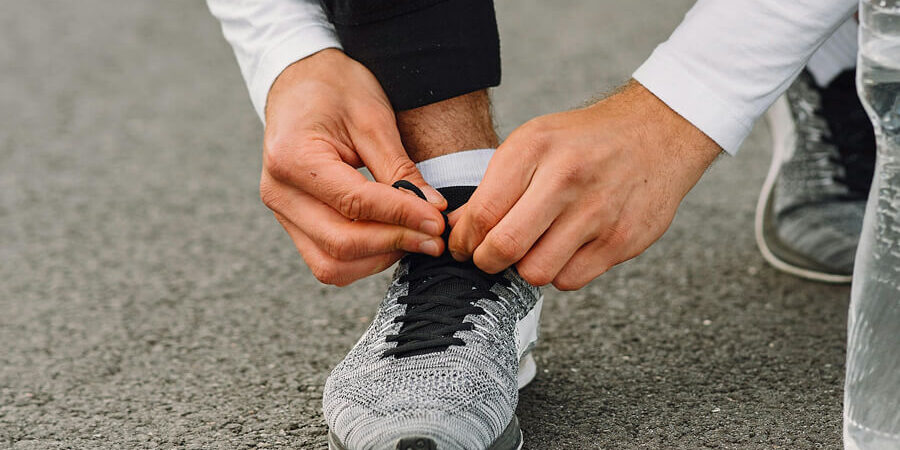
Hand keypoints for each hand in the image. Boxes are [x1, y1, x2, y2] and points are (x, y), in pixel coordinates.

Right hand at [261, 49, 446, 285]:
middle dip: (394, 243)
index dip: (402, 216)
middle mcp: (279, 193)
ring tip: (416, 238)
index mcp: (291, 158)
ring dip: (379, 258)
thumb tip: (433, 210)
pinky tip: (392, 239)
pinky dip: (364, 258)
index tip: (438, 221)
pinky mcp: (293, 224)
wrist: (299, 81)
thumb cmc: (335, 89)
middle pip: (340, 243)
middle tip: (435, 238)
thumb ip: (400, 169)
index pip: (354, 203)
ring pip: (332, 264)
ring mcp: (282, 213)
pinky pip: (327, 260)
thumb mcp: (372, 118)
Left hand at [448, 81, 720, 289]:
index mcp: (535, 148)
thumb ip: (494, 185)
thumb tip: (455, 229)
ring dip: (525, 268)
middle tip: (489, 256)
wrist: (657, 133)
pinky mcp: (623, 239)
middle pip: (505, 247)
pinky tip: (565, 248)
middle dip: (486, 261)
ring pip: (536, 272)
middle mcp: (567, 178)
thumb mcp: (534, 142)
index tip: (465, 245)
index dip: (465, 239)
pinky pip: (570, 280)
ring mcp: (599, 211)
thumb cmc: (583, 142)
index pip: (482, 213)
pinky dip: (560, 272)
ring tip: (532, 248)